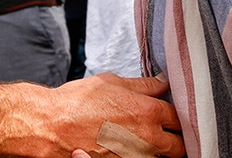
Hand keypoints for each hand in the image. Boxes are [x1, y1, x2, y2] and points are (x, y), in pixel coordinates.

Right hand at [48, 74, 183, 157]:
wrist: (52, 126)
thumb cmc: (76, 103)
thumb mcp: (111, 82)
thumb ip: (142, 85)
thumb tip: (160, 82)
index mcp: (148, 112)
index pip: (179, 117)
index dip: (176, 115)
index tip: (170, 113)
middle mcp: (147, 137)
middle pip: (179, 146)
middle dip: (175, 139)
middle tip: (165, 132)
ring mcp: (135, 156)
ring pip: (161, 157)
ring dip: (157, 149)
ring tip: (143, 138)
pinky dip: (138, 154)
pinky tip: (126, 144)